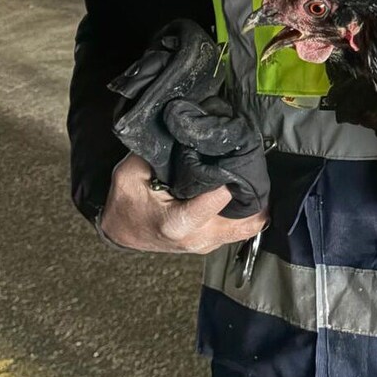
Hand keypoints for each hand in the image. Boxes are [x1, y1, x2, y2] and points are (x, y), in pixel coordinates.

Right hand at [100, 153, 267, 253]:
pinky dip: (249, 209)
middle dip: (252, 191)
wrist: (122, 229)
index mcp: (176, 223)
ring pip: (247, 226)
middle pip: (242, 220)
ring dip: (253, 200)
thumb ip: (158, 153)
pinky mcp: (213, 242)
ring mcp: (207, 243)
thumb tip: (186, 133)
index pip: (214, 202)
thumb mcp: (131, 172)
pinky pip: (242, 228)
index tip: (232, 164)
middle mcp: (196, 238)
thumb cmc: (127, 201)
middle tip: (252, 166)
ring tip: (251, 173)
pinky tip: (246, 188)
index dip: (227, 181)